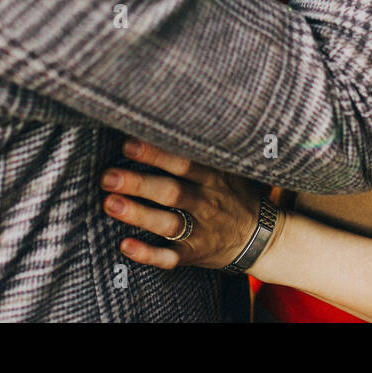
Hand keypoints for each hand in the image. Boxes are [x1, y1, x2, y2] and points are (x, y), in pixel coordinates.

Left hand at [101, 139, 263, 269]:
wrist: (262, 237)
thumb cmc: (232, 194)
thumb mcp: (228, 168)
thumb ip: (201, 150)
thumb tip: (170, 115)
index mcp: (213, 177)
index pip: (184, 162)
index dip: (156, 153)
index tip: (128, 143)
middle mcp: (206, 202)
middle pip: (171, 191)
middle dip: (139, 183)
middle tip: (109, 176)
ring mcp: (200, 230)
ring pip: (167, 223)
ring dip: (138, 214)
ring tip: (110, 204)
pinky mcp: (193, 253)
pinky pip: (170, 257)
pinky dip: (148, 254)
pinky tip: (126, 246)